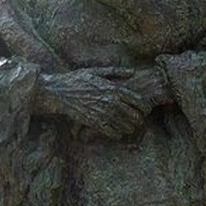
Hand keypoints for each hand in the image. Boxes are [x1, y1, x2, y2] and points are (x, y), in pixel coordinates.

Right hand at [34, 68, 151, 138]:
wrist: (58, 92)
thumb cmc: (76, 79)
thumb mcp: (96, 71)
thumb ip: (115, 71)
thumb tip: (132, 71)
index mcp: (112, 87)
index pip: (136, 99)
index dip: (144, 106)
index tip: (147, 109)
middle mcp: (109, 100)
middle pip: (132, 114)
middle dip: (139, 119)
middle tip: (140, 121)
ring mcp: (101, 112)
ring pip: (123, 124)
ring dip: (129, 128)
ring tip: (131, 128)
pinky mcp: (93, 122)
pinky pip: (110, 131)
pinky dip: (116, 134)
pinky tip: (118, 133)